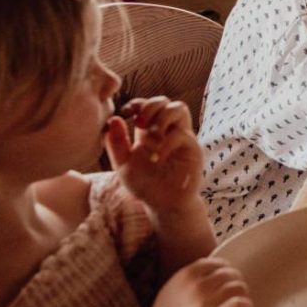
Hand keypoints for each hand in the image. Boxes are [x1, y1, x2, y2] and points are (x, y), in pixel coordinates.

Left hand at [106, 98, 201, 214]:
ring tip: (152, 134)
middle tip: (139, 122)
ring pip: (180, 108)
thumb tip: (113, 119)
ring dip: (163, 117)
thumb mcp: (124, 165)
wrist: (164, 205)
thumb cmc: (145, 185)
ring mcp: (182, 137)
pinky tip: (156, 157)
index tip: (126, 113)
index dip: (137, 103)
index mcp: (149, 132)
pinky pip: (182, 135)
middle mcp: (167, 131)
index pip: (148, 105)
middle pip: (165, 101)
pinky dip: (166, 143)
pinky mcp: (192, 149)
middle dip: (150, 106)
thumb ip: (116, 143)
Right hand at [140, 258, 252, 306]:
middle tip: (232, 299)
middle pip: (231, 275)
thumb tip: (220, 268)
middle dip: (235, 285)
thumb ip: (191, 279)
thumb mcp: (170, 292)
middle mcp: (194, 288)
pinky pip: (239, 305)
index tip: (226, 285)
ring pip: (239, 288)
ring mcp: (203, 306)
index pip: (219, 264)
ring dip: (242, 297)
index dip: (227, 274)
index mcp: (184, 276)